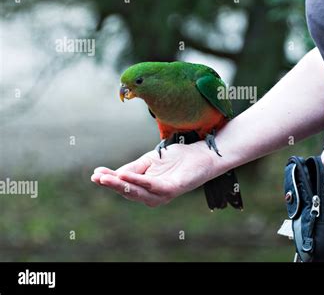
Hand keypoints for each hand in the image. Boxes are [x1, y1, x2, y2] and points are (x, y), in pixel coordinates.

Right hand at [91, 141, 216, 206]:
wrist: (201, 155)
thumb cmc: (176, 159)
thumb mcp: (149, 161)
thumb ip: (133, 168)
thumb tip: (112, 173)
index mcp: (145, 188)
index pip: (124, 185)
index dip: (109, 180)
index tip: (94, 173)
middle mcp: (153, 195)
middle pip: (128, 191)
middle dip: (111, 184)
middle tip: (96, 177)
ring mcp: (163, 194)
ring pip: (138, 191)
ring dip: (121, 185)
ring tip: (106, 178)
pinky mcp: (173, 189)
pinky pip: (153, 186)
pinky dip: (138, 180)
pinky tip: (125, 175)